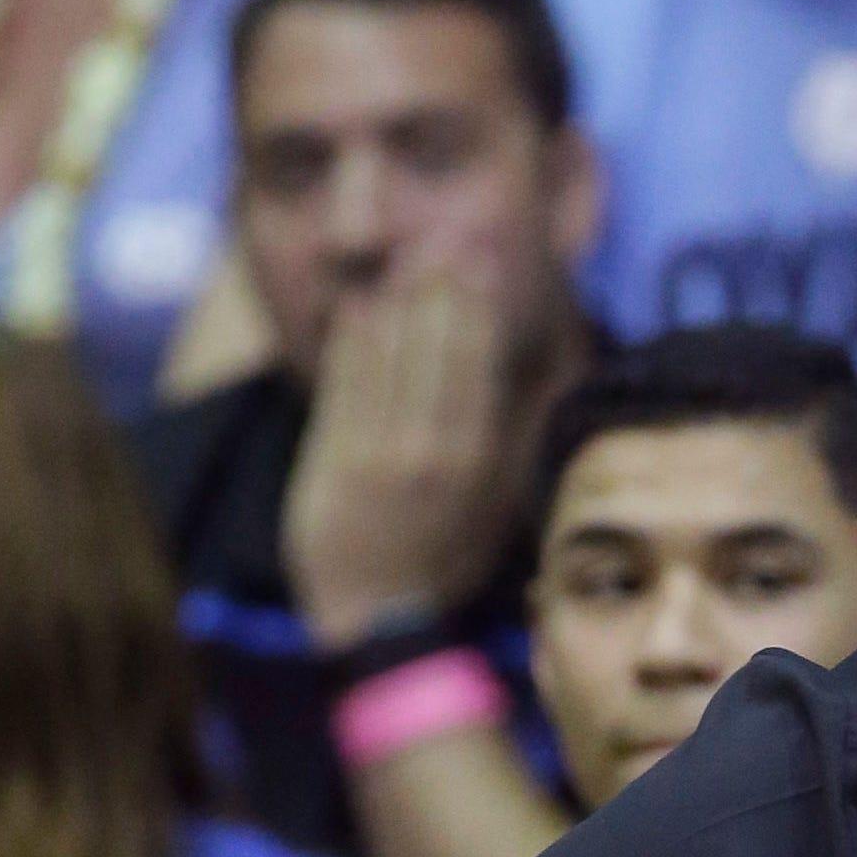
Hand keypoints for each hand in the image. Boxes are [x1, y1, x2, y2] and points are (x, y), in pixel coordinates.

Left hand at [284, 272, 519, 649]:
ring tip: (407, 253)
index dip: (476, 310)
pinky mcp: (334, 459)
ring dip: (400, 301)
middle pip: (437, 353)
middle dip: (440, 291)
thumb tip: (521, 390)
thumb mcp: (485, 513)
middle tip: (444, 238)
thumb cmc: (434, 564)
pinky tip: (359, 304)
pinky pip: (345, 386)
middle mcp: (432, 452)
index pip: (476, 368)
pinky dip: (352, 344)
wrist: (374, 617)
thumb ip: (497, 450)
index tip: (478, 262)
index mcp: (474, 464)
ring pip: (393, 361)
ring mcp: (381, 454)